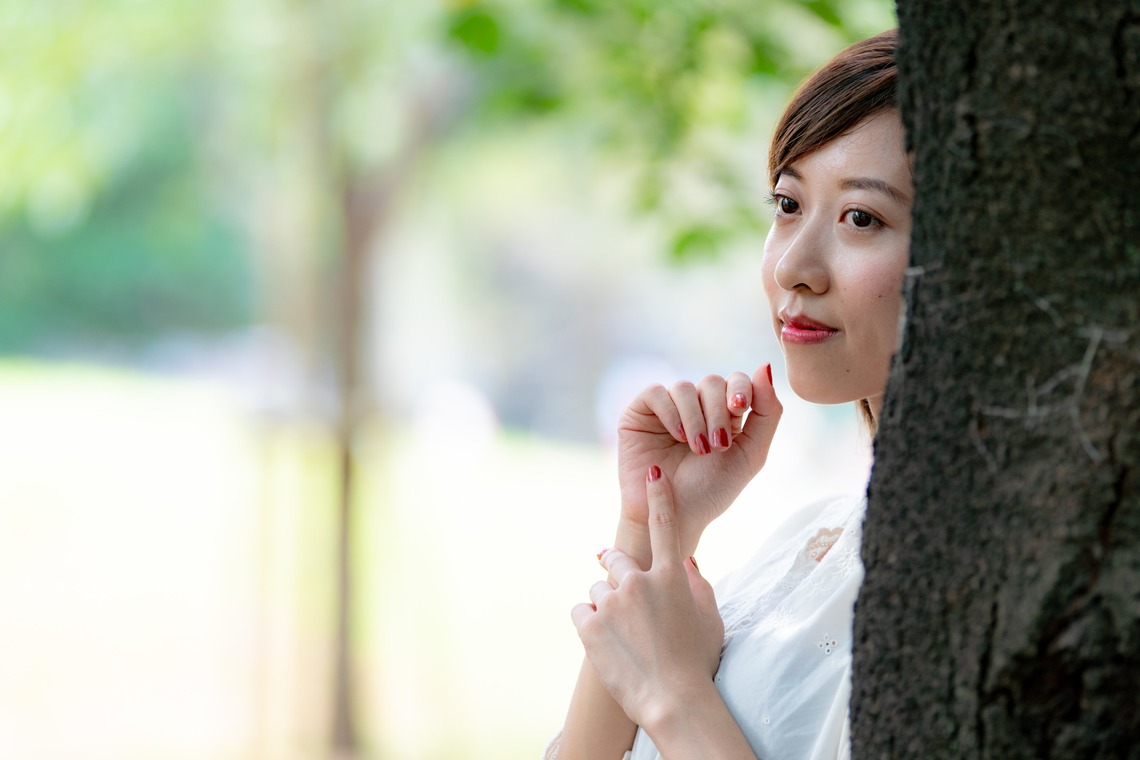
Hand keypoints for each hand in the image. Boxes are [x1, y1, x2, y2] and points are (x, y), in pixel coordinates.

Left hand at [571, 467, 724, 729]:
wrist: (674, 701)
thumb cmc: (698, 662)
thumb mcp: (710, 618)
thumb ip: (698, 584)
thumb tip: (687, 560)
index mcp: (672, 576)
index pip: (664, 525)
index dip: (658, 495)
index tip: (651, 473)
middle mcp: (639, 581)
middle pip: (615, 559)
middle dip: (615, 568)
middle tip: (622, 593)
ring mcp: (611, 602)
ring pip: (597, 589)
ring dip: (605, 606)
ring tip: (623, 637)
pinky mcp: (588, 624)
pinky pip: (580, 611)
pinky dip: (589, 624)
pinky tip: (607, 644)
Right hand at [616, 365, 780, 565]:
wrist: (674, 517)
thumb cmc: (711, 491)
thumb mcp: (751, 454)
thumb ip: (767, 412)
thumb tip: (764, 366)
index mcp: (723, 414)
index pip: (736, 381)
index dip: (741, 389)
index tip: (740, 408)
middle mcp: (695, 407)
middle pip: (712, 382)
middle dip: (718, 412)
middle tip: (717, 445)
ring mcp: (666, 409)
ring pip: (684, 387)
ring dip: (696, 418)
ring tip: (697, 448)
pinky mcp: (639, 413)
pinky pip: (656, 392)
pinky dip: (670, 412)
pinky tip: (677, 436)